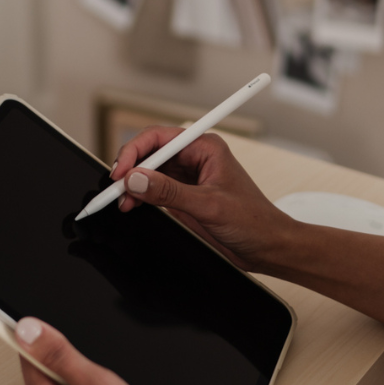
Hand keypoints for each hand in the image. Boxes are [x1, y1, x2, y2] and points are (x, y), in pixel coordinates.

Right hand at [111, 128, 295, 272]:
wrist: (266, 247)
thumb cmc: (254, 220)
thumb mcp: (209, 206)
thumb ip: (170, 192)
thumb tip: (137, 180)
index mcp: (205, 147)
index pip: (159, 137)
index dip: (135, 151)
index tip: (121, 172)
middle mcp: (194, 158)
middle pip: (149, 153)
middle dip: (130, 169)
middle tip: (116, 189)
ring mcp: (187, 177)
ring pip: (148, 172)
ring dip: (132, 185)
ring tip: (122, 201)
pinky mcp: (183, 196)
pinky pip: (153, 189)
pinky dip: (138, 196)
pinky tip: (132, 205)